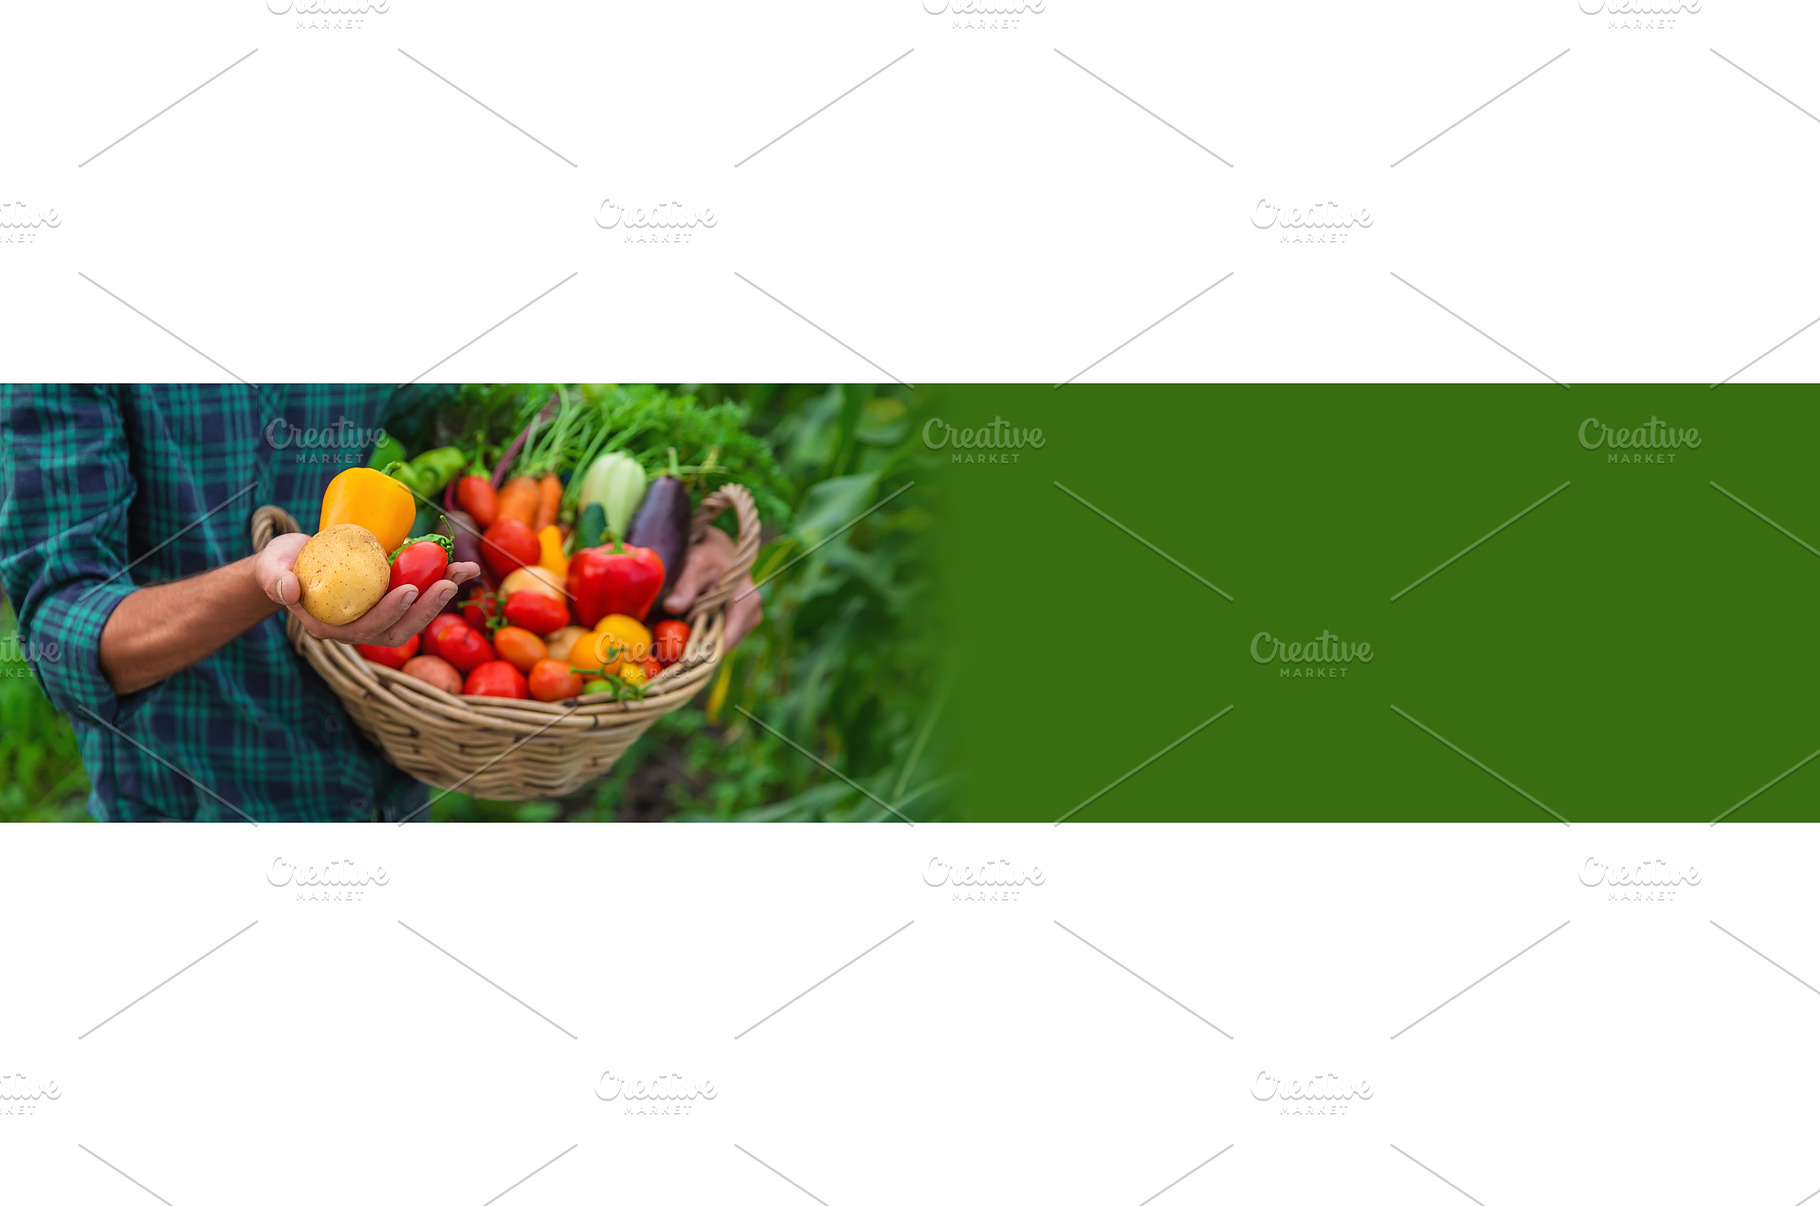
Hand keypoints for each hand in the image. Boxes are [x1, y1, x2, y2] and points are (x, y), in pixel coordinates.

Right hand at [253, 532, 480, 646]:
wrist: (293, 562)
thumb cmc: (282, 565)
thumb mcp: (273, 568)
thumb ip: (276, 579)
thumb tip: (289, 589)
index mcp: (330, 627)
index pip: (365, 628)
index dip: (390, 612)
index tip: (409, 589)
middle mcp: (357, 629)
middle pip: (399, 629)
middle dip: (427, 608)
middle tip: (449, 582)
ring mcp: (376, 618)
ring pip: (414, 617)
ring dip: (441, 596)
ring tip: (464, 571)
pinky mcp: (389, 602)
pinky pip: (418, 599)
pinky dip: (440, 583)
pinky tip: (459, 567)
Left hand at [663, 526, 761, 648]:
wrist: (718, 550)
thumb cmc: (708, 554)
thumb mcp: (695, 562)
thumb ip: (685, 584)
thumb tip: (671, 607)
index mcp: (746, 601)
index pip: (725, 640)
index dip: (700, 653)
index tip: (675, 660)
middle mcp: (751, 615)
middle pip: (720, 646)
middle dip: (693, 648)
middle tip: (666, 648)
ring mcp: (746, 622)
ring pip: (716, 644)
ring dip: (695, 642)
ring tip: (673, 634)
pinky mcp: (737, 625)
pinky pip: (716, 638)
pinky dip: (699, 636)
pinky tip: (683, 629)